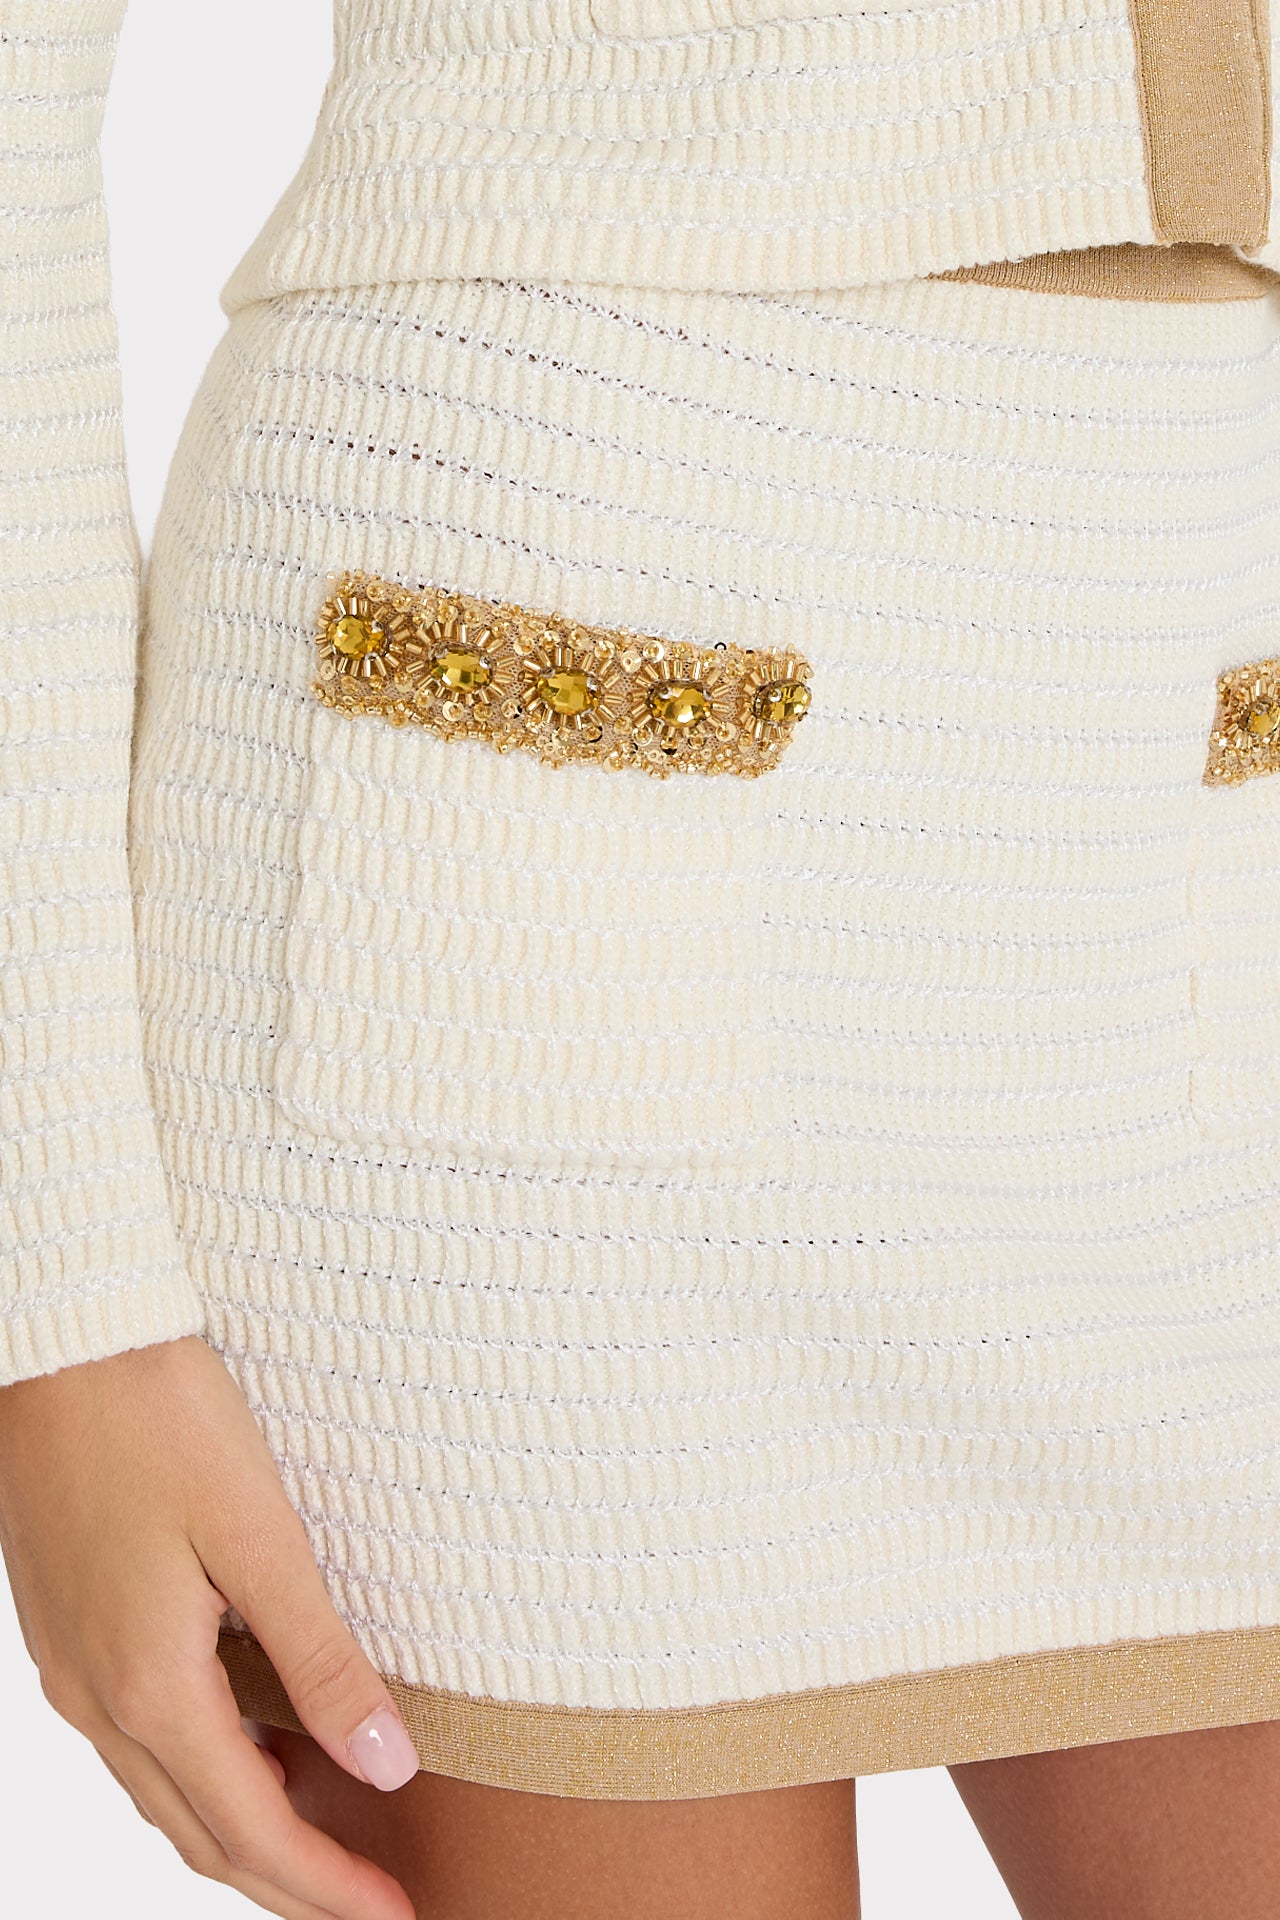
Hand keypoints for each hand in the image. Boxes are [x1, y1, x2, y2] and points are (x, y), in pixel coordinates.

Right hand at [0, 1334, 417, 1919]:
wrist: (66, 1339)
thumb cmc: (160, 1416)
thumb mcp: (261, 1535)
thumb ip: (323, 1659)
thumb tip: (388, 1765)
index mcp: (147, 1685)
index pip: (251, 1831)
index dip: (327, 1887)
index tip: (396, 1917)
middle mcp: (97, 1696)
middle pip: (200, 1833)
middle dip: (287, 1879)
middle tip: (369, 1898)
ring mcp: (73, 1667)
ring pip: (164, 1792)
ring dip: (243, 1828)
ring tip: (328, 1834)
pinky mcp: (69, 1629)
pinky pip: (140, 1739)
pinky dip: (203, 1770)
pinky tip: (256, 1744)